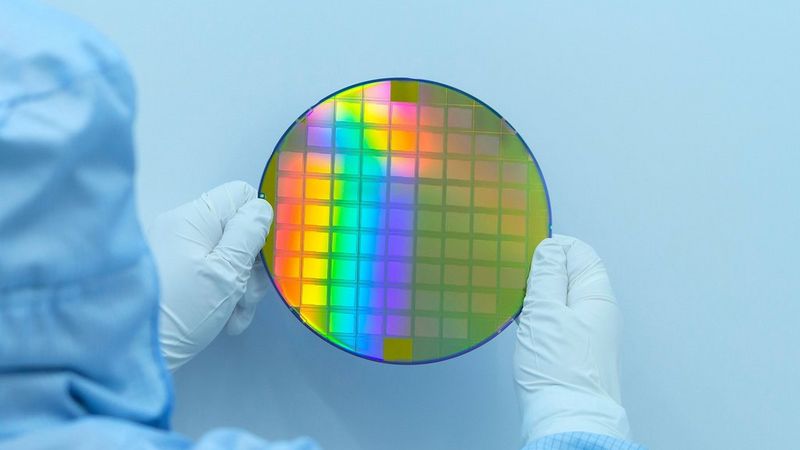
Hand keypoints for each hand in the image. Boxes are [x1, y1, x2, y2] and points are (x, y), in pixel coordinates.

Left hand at [148, 181, 272, 370]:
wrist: (129, 357)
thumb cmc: (178, 312)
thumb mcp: (225, 272)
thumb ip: (248, 234)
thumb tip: (261, 209)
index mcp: (193, 218)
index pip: (240, 196)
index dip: (260, 222)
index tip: (266, 255)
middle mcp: (182, 228)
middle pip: (237, 230)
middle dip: (252, 265)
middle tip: (249, 296)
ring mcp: (176, 252)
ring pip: (228, 256)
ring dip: (241, 286)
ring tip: (237, 316)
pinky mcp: (175, 276)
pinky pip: (211, 274)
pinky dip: (224, 295)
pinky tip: (227, 321)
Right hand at [514, 235, 629, 441]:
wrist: (568, 421)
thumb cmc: (558, 367)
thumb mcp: (546, 312)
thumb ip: (548, 275)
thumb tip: (550, 247)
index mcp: (596, 295)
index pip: (578, 252)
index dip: (552, 247)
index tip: (524, 253)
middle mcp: (596, 311)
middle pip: (569, 275)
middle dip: (541, 272)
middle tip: (514, 278)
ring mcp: (586, 332)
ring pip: (560, 299)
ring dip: (538, 296)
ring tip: (514, 300)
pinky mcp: (572, 351)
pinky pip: (556, 321)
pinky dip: (539, 316)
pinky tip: (522, 323)